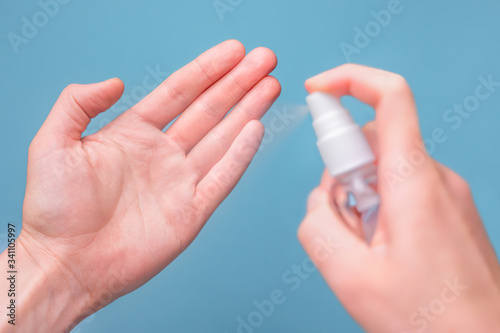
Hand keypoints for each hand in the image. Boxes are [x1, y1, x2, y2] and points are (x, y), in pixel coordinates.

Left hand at [6, 40, 279, 331]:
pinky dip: (240, 155)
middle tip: (265, 60)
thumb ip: (78, 103)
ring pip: (222, 138)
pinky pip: (222, 178)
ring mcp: (180, 182)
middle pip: (209, 109)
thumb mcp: (52, 144)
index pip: (179, 92)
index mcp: (133, 134)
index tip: (234, 50)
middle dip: (238, 83)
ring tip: (270, 86)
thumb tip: (116, 81)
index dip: (208, 69)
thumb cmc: (54, 210)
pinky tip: (255, 129)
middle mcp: (162, 155)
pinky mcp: (192, 212)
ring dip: (248, 111)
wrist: (66, 264)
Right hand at [298, 64, 499, 332]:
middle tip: (344, 220)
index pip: (389, 96)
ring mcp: (446, 193)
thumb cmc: (431, 321)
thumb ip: (318, 225)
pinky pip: (402, 188)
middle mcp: (435, 177)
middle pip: (374, 139)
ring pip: (384, 168)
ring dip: (360, 196)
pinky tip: (382, 250)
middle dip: (343, 170)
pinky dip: (379, 208)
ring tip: (367, 248)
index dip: (348, 79)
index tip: (317, 90)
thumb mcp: (351, 277)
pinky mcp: (448, 209)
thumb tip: (321, 198)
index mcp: (413, 181)